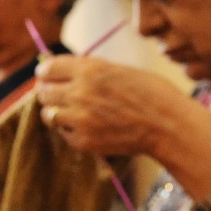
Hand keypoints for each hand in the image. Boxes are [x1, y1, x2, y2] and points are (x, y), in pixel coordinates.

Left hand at [35, 56, 192, 158]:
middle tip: (57, 95)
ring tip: (70, 112)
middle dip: (48, 92)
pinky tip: (85, 127)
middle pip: (43, 92)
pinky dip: (69, 131)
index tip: (48, 76)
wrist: (166, 124)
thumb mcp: (117, 69)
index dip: (46, 73)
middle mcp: (80, 92)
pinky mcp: (84, 141)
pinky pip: (63, 134)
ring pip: (48, 114)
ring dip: (55, 112)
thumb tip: (61, 70)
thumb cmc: (149, 93)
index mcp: (89, 69)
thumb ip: (89, 70)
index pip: (47, 69)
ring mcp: (80, 119)